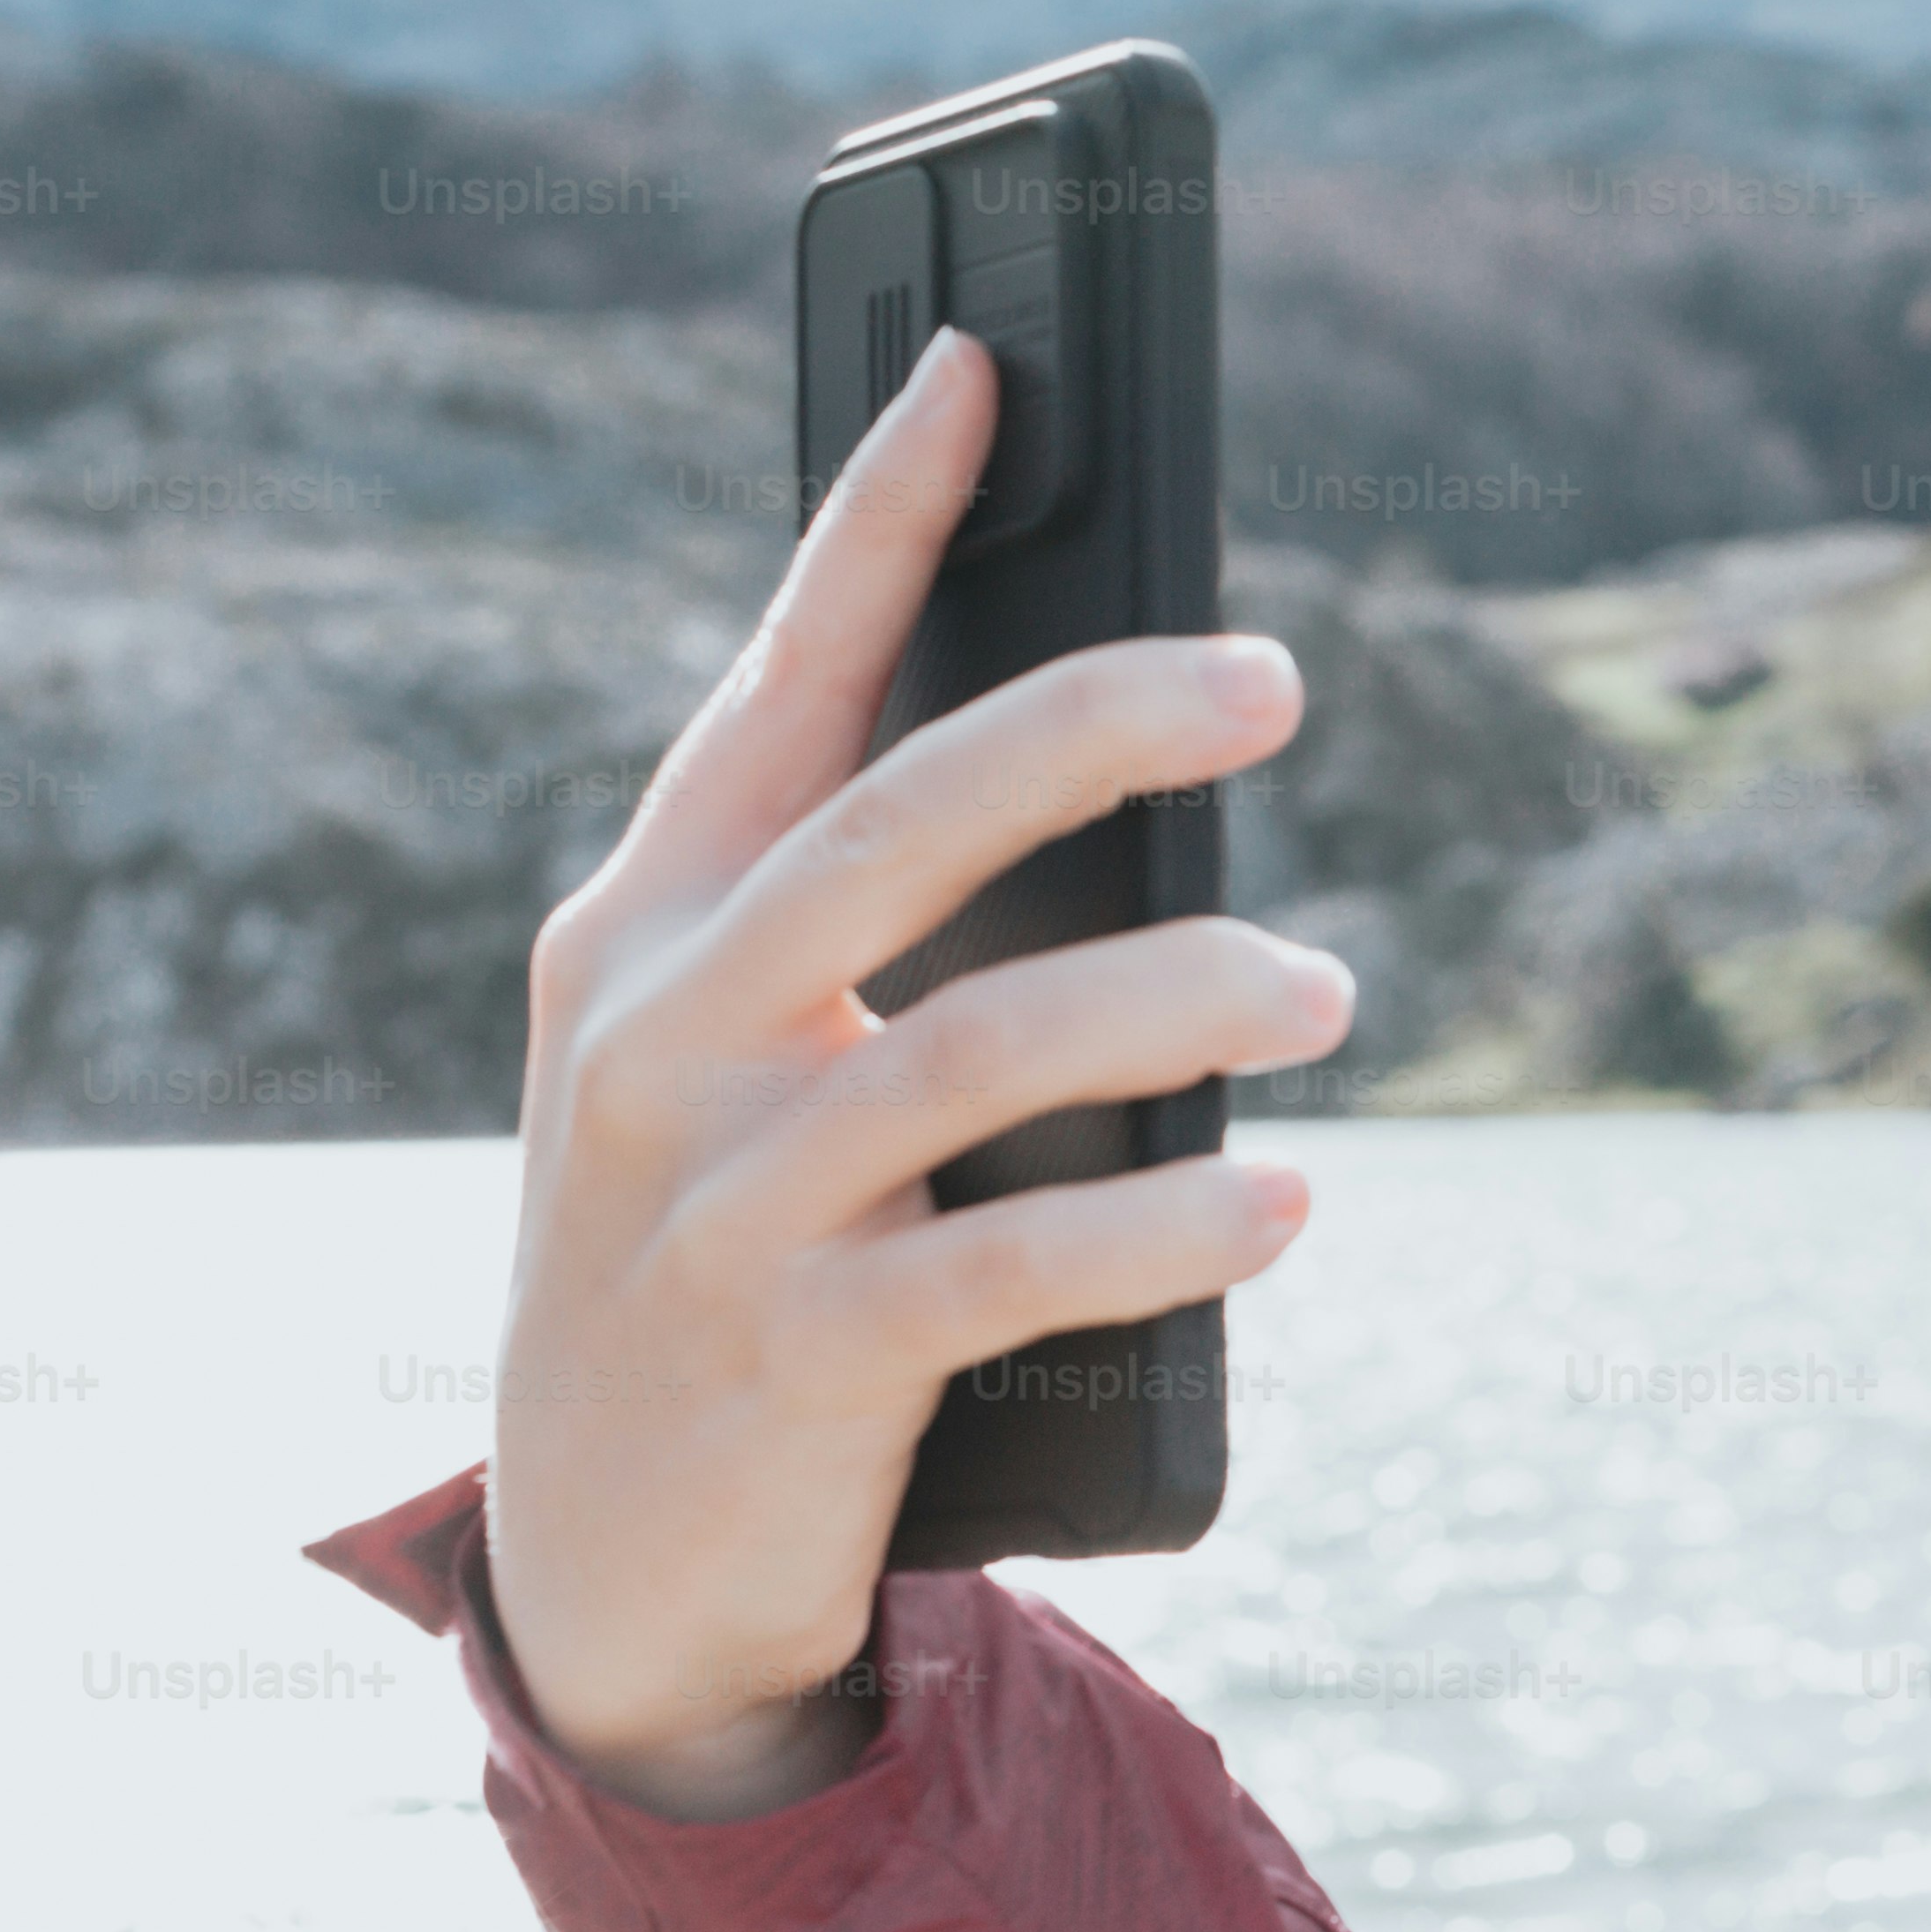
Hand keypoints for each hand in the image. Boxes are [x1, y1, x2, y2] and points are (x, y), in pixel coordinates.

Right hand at [477, 327, 1356, 1818]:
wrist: (601, 1567)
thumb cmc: (715, 1261)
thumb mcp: (733, 1073)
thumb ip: (857, 932)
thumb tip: (1094, 791)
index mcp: (647, 928)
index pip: (776, 682)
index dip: (882, 521)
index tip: (988, 364)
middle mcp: (664, 1035)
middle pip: (905, 822)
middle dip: (1095, 722)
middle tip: (1270, 674)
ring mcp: (720, 1199)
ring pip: (984, 1044)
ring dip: (1186, 1003)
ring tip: (1329, 990)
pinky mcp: (795, 1358)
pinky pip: (1009, 1264)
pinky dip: (1166, 1228)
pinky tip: (1283, 1203)